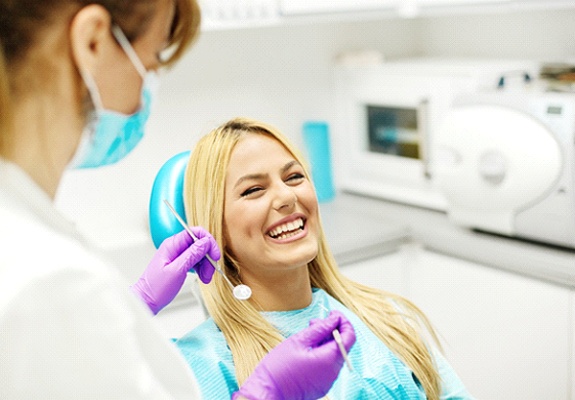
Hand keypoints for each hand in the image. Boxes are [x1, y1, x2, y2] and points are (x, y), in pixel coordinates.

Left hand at [131, 228, 219, 313]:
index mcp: (172, 245)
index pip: (196, 232)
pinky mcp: (179, 264)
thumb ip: (192, 255)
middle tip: (210, 271)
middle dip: (208, 257)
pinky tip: (202, 277)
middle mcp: (175, 247)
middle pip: (199, 244)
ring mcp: (177, 255)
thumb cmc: (156, 288)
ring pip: (199, 254)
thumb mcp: (177, 271)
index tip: (214, 255)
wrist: (146, 301)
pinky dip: (201, 269)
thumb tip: (205, 242)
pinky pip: (195, 261)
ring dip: (206, 265)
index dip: (208, 242)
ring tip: (206, 278)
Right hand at [233, 310, 355, 399]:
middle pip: (342, 346)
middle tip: (315, 321)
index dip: (343, 322)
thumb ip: (320, 328)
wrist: (267, 393)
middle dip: (332, 330)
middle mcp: (333, 372)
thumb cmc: (279, 367)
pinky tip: (307, 349)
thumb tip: (334, 319)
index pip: (349, 337)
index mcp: (329, 359)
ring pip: (334, 355)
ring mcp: (328, 381)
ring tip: (308, 335)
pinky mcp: (321, 386)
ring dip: (326, 342)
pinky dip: (322, 354)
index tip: (332, 313)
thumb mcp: (299, 341)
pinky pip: (328, 366)